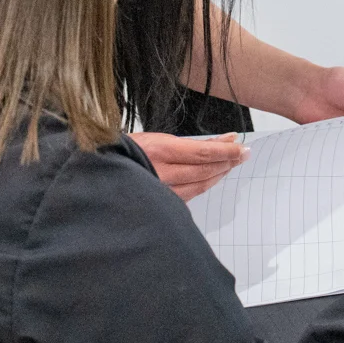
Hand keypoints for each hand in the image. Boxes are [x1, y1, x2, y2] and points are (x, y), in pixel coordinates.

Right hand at [128, 132, 249, 201]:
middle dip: (227, 162)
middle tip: (243, 155)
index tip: (242, 148)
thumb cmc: (125, 150)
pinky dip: (202, 186)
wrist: (99, 168)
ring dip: (218, 174)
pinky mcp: (159, 204)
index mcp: (160, 152)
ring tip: (231, 165)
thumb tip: (219, 143)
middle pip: (205, 170)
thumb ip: (187, 144)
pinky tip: (211, 179)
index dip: (226, 152)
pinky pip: (188, 196)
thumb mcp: (155, 138)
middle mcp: (161, 174)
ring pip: (199, 186)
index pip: (203, 153)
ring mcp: (160, 192)